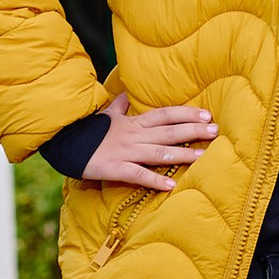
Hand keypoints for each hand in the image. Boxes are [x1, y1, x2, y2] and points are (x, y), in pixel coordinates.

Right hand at [81, 88, 216, 192]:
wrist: (62, 141)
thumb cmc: (85, 129)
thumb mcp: (104, 115)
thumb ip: (117, 106)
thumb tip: (121, 94)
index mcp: (133, 122)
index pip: (165, 115)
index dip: (186, 114)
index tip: (206, 114)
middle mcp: (133, 135)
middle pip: (169, 131)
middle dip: (194, 131)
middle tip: (216, 131)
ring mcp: (125, 151)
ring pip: (159, 152)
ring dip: (183, 154)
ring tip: (204, 156)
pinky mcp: (114, 168)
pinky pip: (138, 174)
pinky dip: (154, 179)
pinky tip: (171, 185)